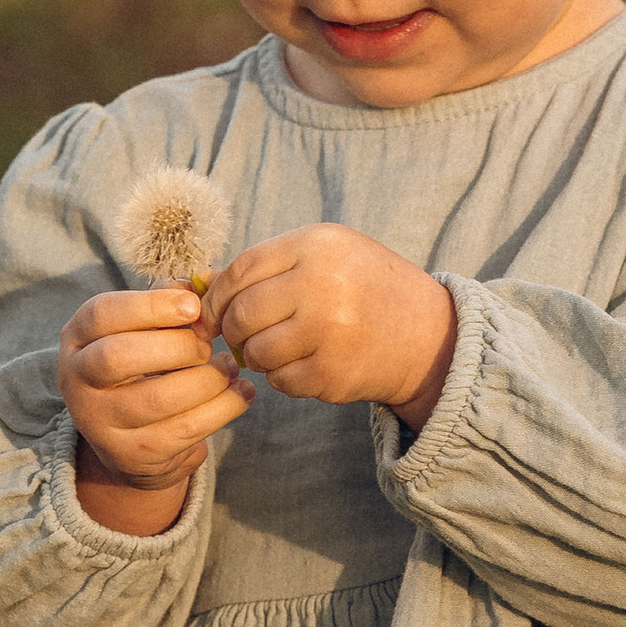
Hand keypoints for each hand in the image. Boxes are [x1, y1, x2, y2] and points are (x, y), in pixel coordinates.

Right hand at [58, 289, 252, 534]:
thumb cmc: (144, 363)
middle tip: (208, 344)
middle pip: (119, 357)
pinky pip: (186, 429)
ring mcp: (101, 423)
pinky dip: (224, 407)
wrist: (130, 438)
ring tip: (230, 366)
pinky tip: (242, 392)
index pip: (102, 314)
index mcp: (78, 338)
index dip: (151, 306)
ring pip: (158, 398)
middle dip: (176, 346)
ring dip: (208, 379)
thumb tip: (204, 282)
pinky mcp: (133, 455)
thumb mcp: (144, 328)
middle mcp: (77, 380)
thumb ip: (169, 300)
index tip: (193, 306)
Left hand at [205, 228, 456, 429]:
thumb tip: (196, 286)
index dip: (217, 296)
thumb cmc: (367, 290)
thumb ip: (268, 267)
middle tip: (243, 337)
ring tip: (283, 349)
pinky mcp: (332, 373)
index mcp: (318, 245)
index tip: (213, 313)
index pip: (241, 270)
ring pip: (257, 352)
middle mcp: (322, 283)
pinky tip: (308, 365)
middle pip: (243, 312)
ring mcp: (328, 331)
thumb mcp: (326, 258)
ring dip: (260, 357)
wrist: (429, 336)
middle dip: (234, 330)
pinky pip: (281, 381)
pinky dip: (285, 378)